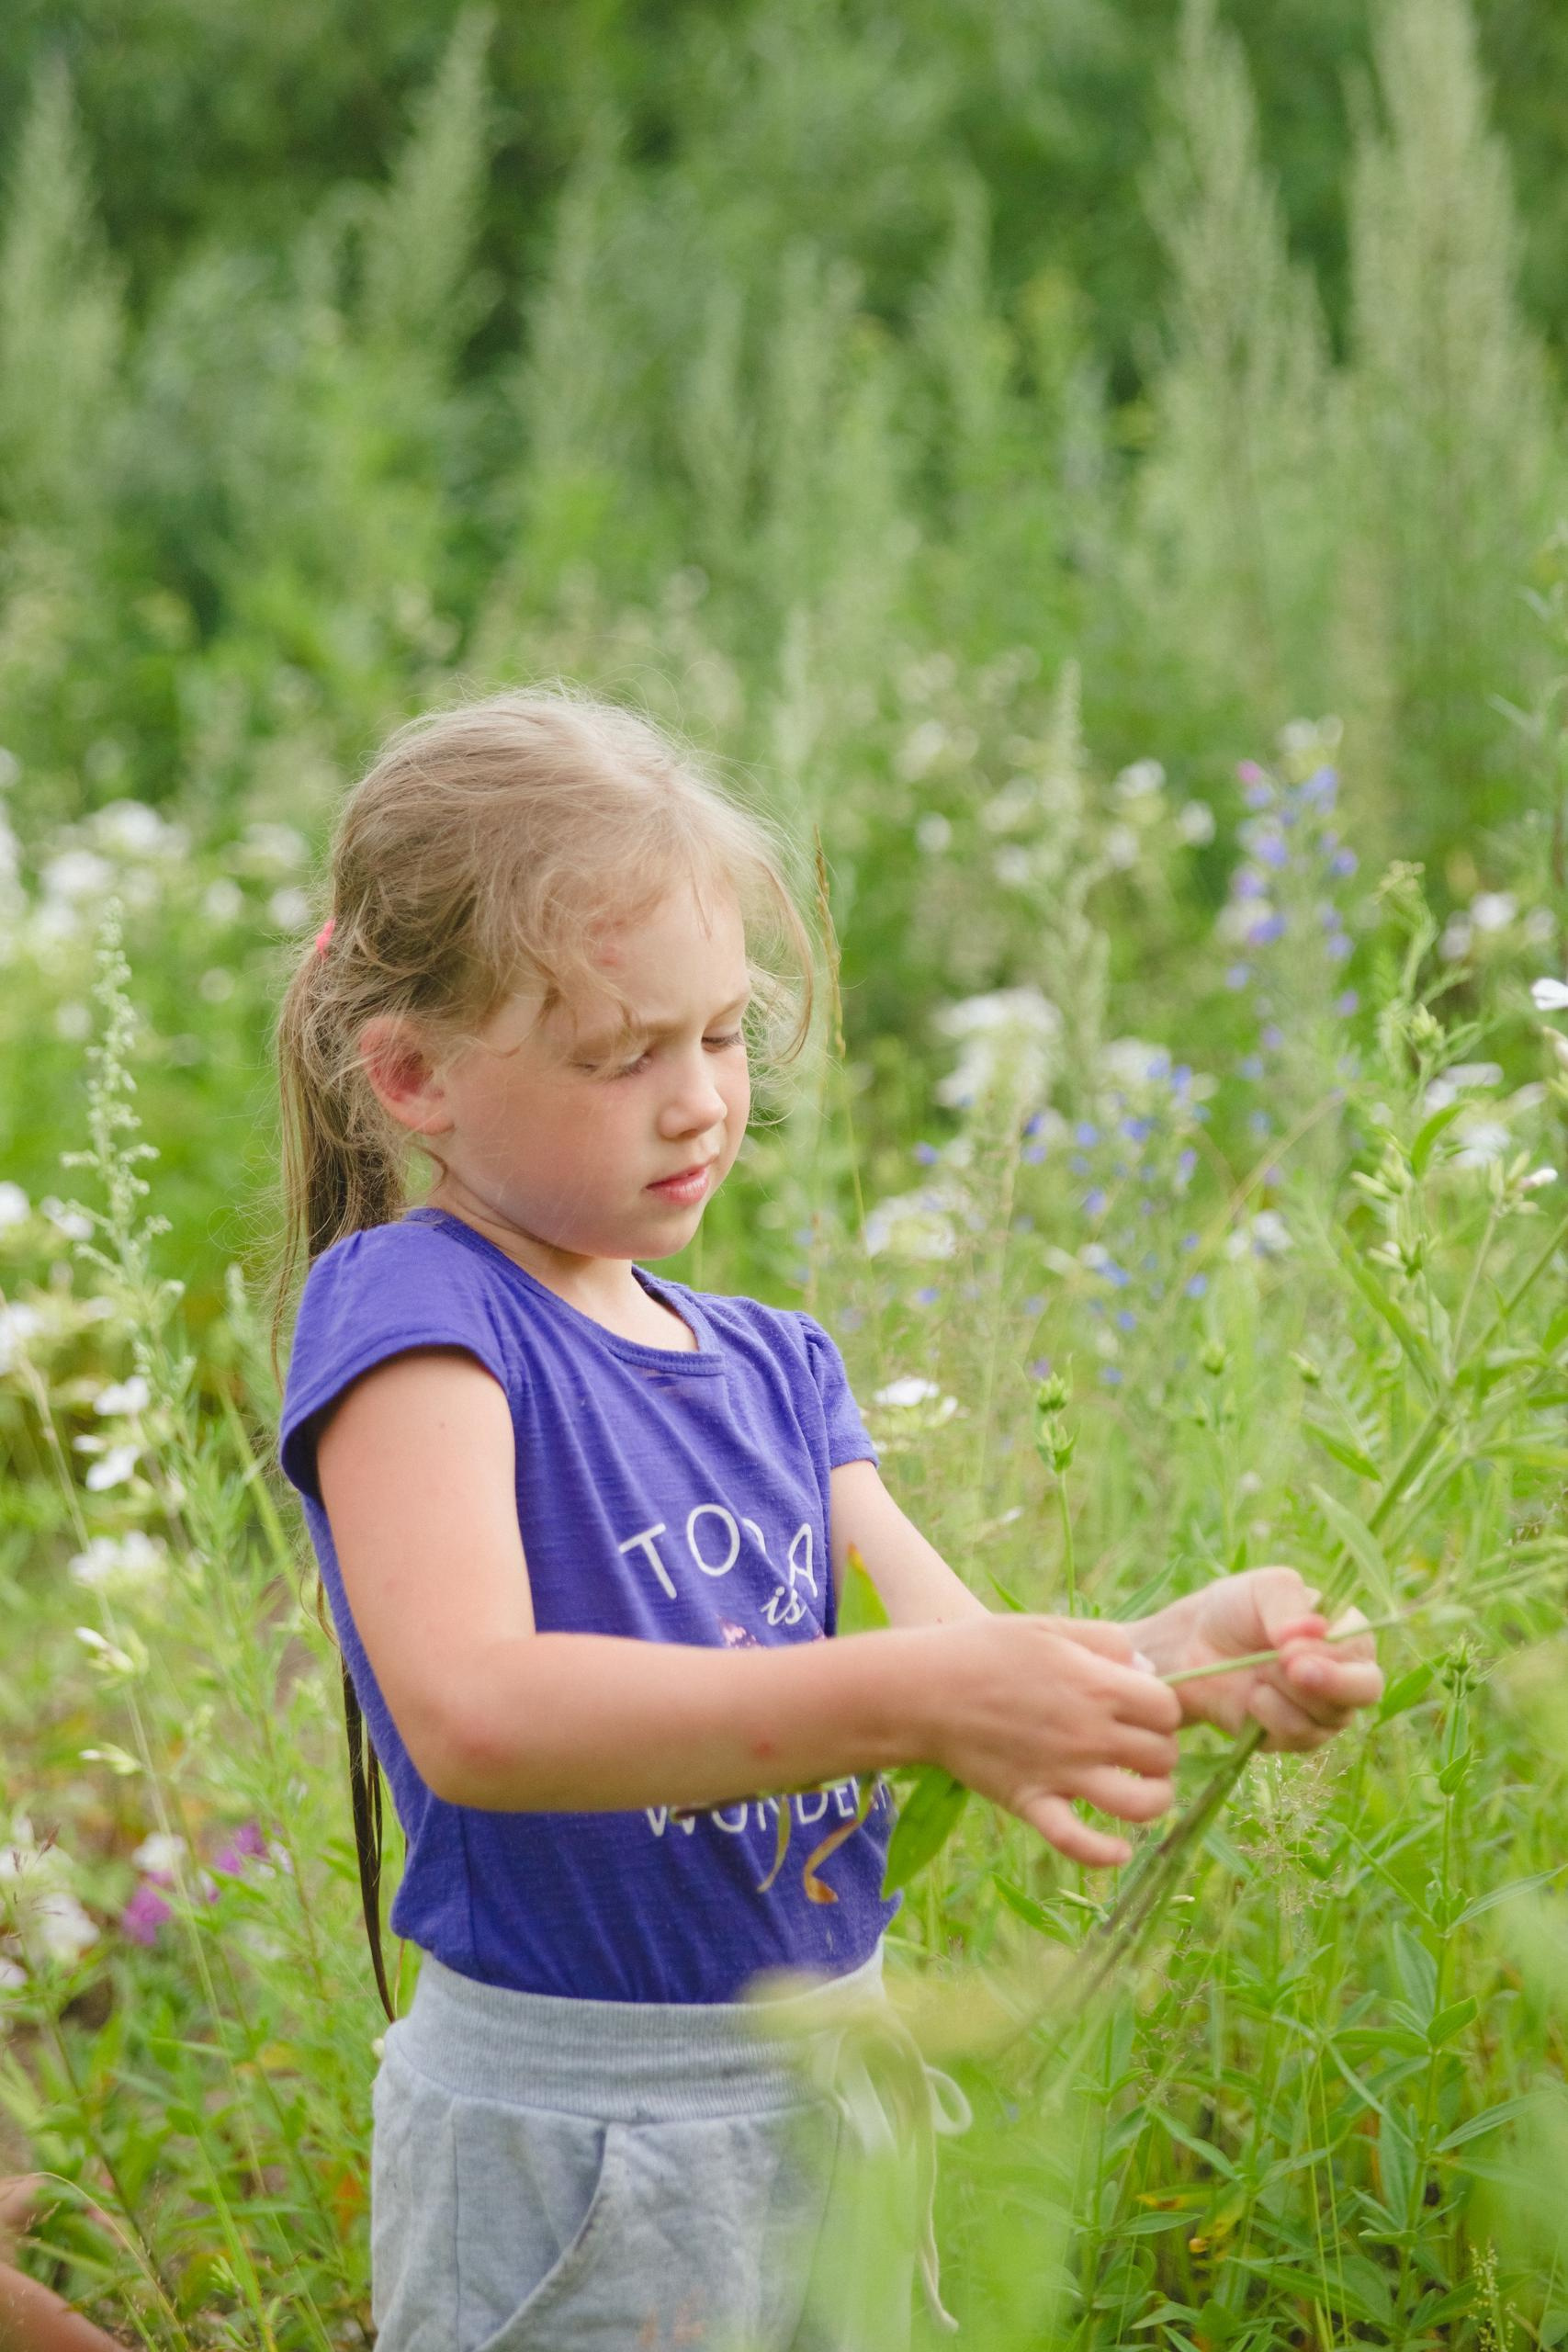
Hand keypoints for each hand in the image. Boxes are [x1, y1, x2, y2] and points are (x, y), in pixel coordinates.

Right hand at [926, 1613, 1181, 1867]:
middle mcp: (1088, 1734)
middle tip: (1136, 1743)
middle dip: (1159, 1750)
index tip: (1143, 1706)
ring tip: (1142, 1790)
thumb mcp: (1049, 1627)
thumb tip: (1147, 1672)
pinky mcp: (1032, 1803)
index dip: (1163, 1709)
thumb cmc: (984, 1649)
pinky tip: (1120, 1851)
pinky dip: (1105, 1855)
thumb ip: (1108, 1642)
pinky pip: (1077, 1842)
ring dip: (1153, 1801)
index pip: (1168, 1709)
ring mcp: (1062, 1773)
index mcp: (1097, 1686)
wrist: (922, 1690)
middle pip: (1162, 1756)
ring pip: (1140, 1805)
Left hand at [1140, 1568, 1382, 1749]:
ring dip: (1286, 1694)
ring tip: (1257, 1673)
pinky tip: (1252, 1696)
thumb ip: (1289, 1604)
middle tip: (1292, 1670)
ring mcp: (1323, 1710)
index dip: (1333, 1654)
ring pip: (1328, 1716)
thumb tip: (1314, 1630)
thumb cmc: (1236, 1609)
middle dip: (1331, 1683)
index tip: (1289, 1649)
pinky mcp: (1295, 1736)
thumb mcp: (1262, 1589)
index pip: (1362, 1650)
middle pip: (1365, 1691)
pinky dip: (1270, 1715)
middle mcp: (1344, 1674)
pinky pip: (1296, 1736)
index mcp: (1346, 1633)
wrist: (1193, 1645)